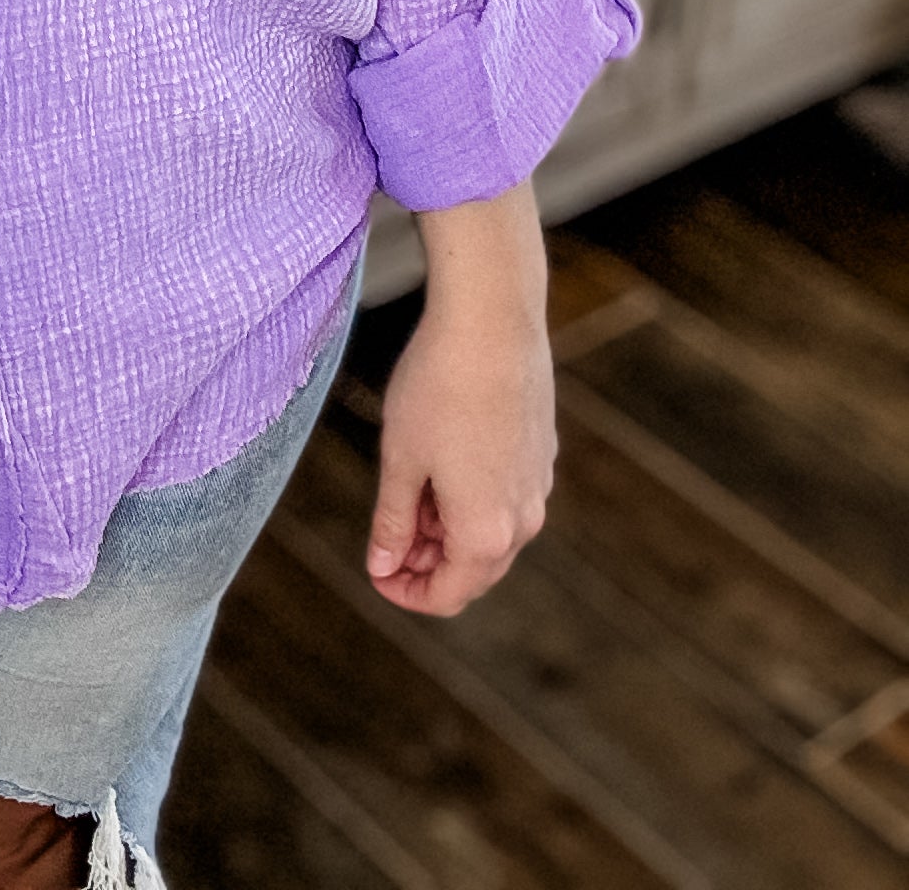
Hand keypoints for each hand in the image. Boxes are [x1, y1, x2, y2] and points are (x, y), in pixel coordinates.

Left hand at [367, 183, 553, 614]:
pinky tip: (440, 466)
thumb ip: (392, 521)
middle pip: (474, 571)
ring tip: (406, 494)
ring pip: (492, 535)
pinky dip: (472, 501)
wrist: (491, 322)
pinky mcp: (541, 453)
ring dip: (448, 532)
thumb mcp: (400, 459)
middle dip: (427, 565)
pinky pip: (506, 499)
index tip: (376, 573)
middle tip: (386, 539)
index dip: (406, 593)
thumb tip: (383, 565)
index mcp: (486, 534)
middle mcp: (523, 521)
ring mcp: (538, 486)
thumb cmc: (438, 388)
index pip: (448, 595)